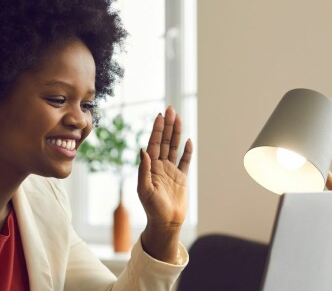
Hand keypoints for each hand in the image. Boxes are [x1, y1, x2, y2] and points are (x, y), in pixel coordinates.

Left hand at [137, 106, 192, 262]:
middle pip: (165, 141)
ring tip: (179, 118)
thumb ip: (143, 170)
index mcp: (150, 167)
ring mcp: (171, 171)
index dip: (157, 130)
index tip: (160, 116)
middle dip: (167, 125)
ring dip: (176, 133)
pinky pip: (185, 161)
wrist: (166, 223)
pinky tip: (188, 140)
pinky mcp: (181, 178)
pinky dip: (187, 151)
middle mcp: (160, 166)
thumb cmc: (152, 208)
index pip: (154, 144)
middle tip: (170, 109)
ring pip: (174, 147)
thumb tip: (142, 151)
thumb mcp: (144, 190)